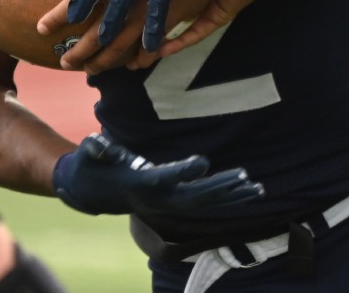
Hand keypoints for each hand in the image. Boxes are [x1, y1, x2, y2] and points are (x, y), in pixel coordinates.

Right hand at [52, 134, 262, 216]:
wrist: (91, 192)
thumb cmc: (93, 166)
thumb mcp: (90, 155)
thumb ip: (97, 150)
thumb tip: (100, 146)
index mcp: (138, 184)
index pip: (163, 179)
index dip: (182, 171)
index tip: (203, 161)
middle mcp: (156, 199)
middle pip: (192, 198)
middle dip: (218, 188)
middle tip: (245, 176)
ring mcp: (167, 203)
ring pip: (204, 204)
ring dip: (230, 197)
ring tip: (257, 188)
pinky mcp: (176, 202)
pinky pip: (206, 203)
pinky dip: (229, 198)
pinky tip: (251, 190)